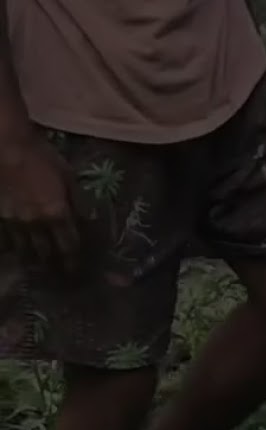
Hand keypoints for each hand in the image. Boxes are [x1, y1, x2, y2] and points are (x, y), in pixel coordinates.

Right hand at [0, 131, 80, 272]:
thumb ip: (76, 201)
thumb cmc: (41, 156)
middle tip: (59, 278)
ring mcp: (12, 220)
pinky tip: (12, 253)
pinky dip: (10, 248)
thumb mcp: (68, 176)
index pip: (68, 244)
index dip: (73, 261)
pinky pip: (4, 238)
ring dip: (32, 261)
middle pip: (46, 252)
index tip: (77, 272)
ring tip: (37, 271)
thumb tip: (87, 220)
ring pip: (23, 248)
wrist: (6, 145)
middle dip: (54, 267)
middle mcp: (35, 222)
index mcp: (56, 212)